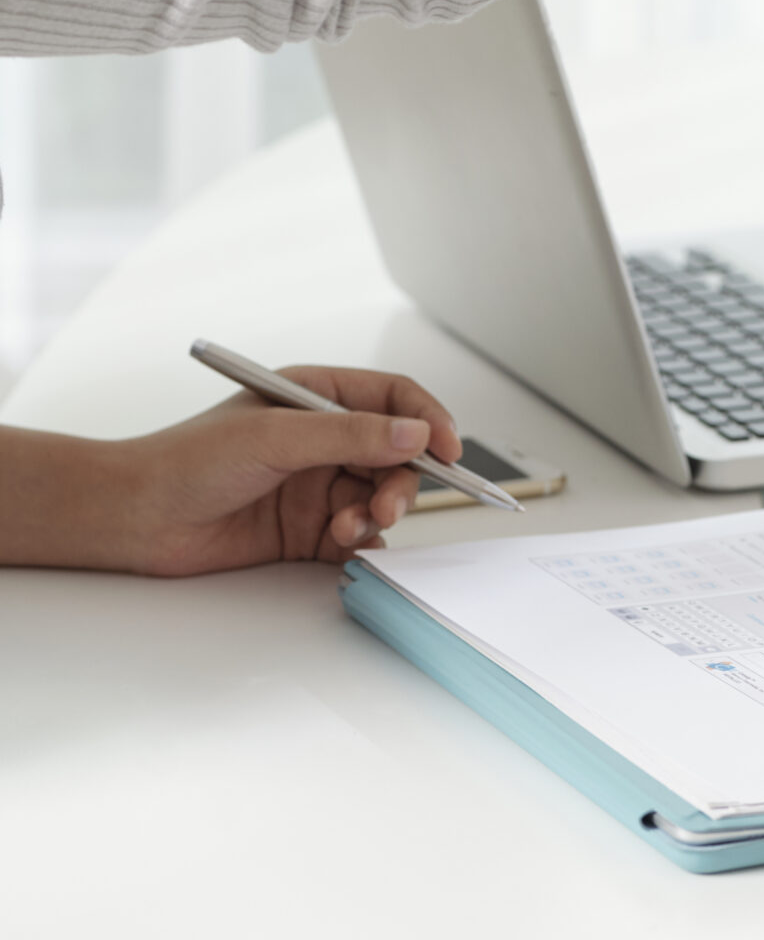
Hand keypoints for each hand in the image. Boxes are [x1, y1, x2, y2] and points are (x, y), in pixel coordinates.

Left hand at [95, 367, 461, 577]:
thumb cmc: (189, 460)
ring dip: (378, 511)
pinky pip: (359, 534)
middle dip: (403, 479)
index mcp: (318, 396)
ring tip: (349, 527)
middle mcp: (324, 438)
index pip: (394, 398)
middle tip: (388, 505)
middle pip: (396, 453)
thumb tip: (414, 433)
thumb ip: (350, 435)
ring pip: (380, 495)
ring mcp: (317, 484)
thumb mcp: (276, 435)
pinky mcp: (308, 530)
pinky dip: (361, 540)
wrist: (138, 519)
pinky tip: (339, 544)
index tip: (449, 448)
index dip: (428, 419)